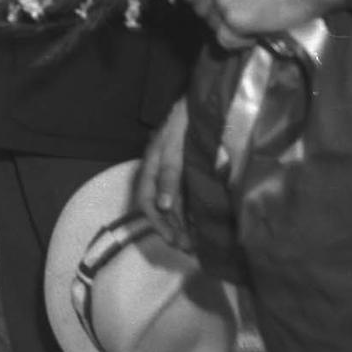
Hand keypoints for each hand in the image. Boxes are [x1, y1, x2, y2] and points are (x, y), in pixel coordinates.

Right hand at [135, 96, 191, 253]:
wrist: (202, 103)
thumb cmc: (184, 123)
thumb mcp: (174, 148)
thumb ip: (169, 176)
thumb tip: (165, 208)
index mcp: (151, 169)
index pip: (147, 203)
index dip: (158, 224)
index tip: (174, 241)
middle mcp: (161, 175)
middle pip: (161, 209)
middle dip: (172, 230)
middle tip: (190, 248)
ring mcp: (176, 175)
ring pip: (175, 206)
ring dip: (183, 225)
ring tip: (197, 243)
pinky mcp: (190, 173)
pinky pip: (188, 199)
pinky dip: (193, 214)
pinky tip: (204, 224)